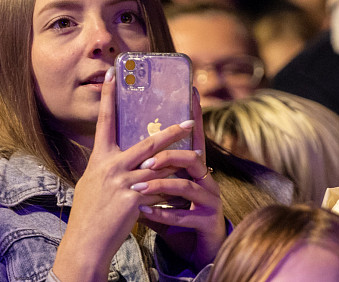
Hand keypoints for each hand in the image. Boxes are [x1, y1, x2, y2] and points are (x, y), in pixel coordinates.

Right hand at [52, 68, 193, 280]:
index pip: (104, 121)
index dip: (108, 97)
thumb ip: (107, 169)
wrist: (86, 242)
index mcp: (99, 159)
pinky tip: (184, 189)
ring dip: (181, 160)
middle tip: (190, 120)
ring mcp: (123, 182)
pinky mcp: (133, 199)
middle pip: (148, 143)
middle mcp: (111, 166)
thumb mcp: (92, 185)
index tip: (113, 75)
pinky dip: (171, 190)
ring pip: (160, 166)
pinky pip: (159, 191)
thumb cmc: (89, 215)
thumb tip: (119, 160)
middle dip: (172, 131)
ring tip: (198, 154)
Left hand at [133, 88, 226, 269]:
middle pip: (192, 158)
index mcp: (195, 168)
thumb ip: (154, 170)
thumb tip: (128, 146)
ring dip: (160, 185)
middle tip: (145, 161)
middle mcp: (206, 179)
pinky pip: (183, 216)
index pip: (194, 137)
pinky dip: (162, 214)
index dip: (194, 115)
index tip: (192, 92)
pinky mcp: (207, 221)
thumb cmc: (179, 212)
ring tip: (137, 188)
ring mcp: (209, 200)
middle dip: (167, 157)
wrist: (200, 246)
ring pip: (186, 186)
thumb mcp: (167, 188)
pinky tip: (143, 213)